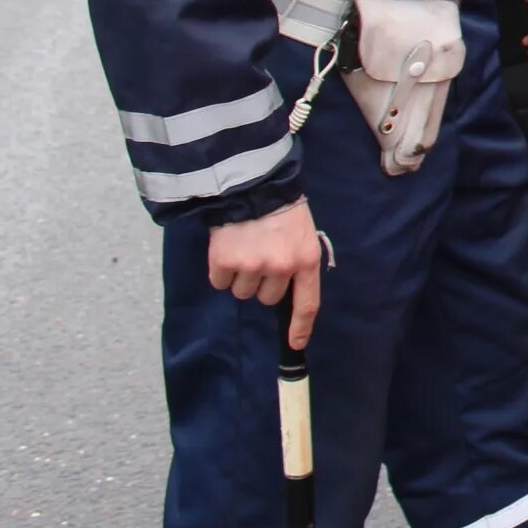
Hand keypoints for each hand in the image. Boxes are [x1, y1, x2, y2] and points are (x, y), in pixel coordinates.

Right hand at [209, 199, 323, 347]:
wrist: (251, 184)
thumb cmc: (281, 208)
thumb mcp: (302, 234)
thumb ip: (297, 262)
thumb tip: (287, 290)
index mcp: (306, 260)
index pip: (307, 303)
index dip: (300, 327)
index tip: (297, 344)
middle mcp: (281, 268)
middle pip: (267, 298)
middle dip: (262, 282)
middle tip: (260, 255)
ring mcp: (252, 266)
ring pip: (242, 292)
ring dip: (241, 275)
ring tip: (245, 247)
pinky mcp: (225, 263)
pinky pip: (220, 282)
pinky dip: (221, 269)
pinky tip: (228, 247)